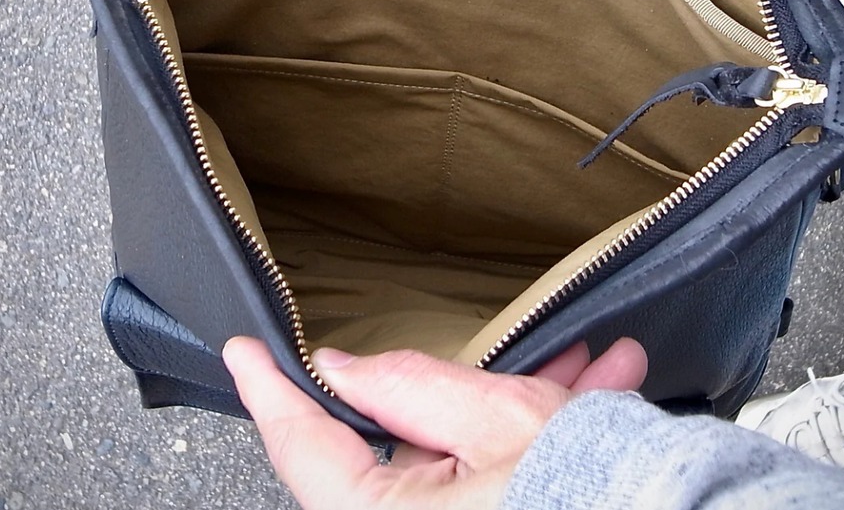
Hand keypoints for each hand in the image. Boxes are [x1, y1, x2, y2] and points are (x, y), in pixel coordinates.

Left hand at [223, 337, 647, 509]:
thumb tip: (343, 370)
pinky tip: (601, 389)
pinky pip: (505, 478)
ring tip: (587, 364)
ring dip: (528, 405)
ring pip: (471, 457)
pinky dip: (544, 437)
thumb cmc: (592, 498)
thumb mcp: (498, 421)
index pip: (303, 447)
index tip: (242, 351)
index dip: (270, 390)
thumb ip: (412, 387)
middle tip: (510, 347)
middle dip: (465, 386)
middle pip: (407, 446)